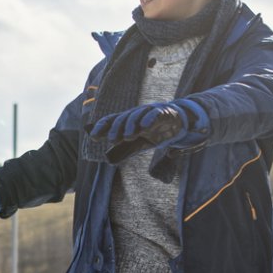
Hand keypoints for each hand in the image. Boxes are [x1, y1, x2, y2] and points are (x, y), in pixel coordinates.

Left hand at [92, 98, 206, 160]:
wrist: (180, 124)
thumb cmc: (157, 132)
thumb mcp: (140, 143)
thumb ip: (127, 150)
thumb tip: (110, 161)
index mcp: (130, 120)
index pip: (112, 120)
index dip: (102, 126)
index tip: (93, 136)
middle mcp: (137, 114)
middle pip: (123, 117)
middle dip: (116, 128)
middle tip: (112, 139)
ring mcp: (150, 111)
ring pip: (137, 114)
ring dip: (131, 124)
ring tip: (128, 137)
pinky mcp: (164, 112)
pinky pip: (155, 113)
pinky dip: (150, 118)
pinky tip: (145, 126)